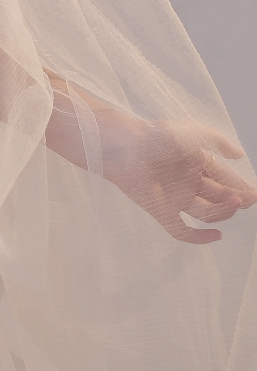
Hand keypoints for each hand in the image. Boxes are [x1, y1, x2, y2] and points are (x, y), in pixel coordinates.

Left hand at [100, 115, 256, 245]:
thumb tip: (240, 154)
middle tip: (251, 200)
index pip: (224, 177)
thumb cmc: (159, 136)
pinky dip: (199, 237)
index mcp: (195, 161)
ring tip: (235, 203)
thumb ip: (219, 142)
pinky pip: (182, 230)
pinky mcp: (161, 211)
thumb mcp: (195, 133)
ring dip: (224, 210)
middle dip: (237, 198)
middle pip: (219, 196)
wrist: (127, 147)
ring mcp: (175, 197)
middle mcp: (187, 181)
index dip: (241, 185)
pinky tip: (218, 236)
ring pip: (207, 212)